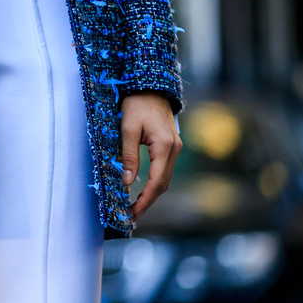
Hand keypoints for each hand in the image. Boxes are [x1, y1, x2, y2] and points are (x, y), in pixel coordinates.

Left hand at [120, 92, 180, 219]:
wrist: (150, 87)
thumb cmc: (136, 104)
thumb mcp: (127, 129)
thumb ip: (128, 156)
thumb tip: (128, 182)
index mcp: (165, 147)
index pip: (157, 182)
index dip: (145, 200)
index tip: (132, 213)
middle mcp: (175, 150)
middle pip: (164, 184)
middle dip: (148, 202)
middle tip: (131, 215)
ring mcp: (175, 149)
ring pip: (165, 179)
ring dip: (151, 194)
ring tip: (135, 207)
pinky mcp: (171, 146)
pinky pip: (164, 170)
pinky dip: (154, 182)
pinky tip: (143, 190)